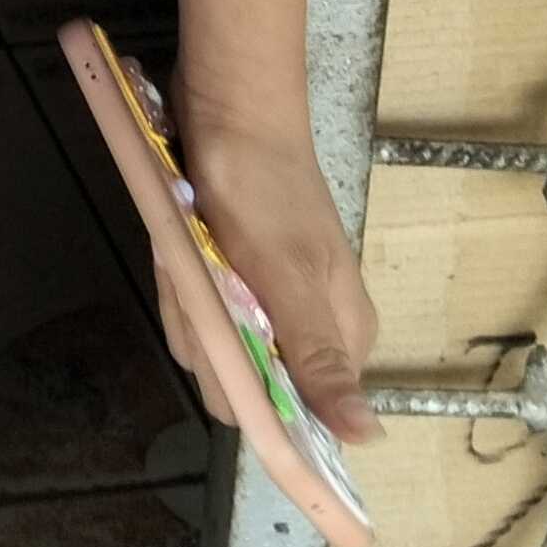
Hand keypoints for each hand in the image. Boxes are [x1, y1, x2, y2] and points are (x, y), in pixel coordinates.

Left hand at [151, 86, 380, 447]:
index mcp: (340, 339)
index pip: (289, 416)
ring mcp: (265, 303)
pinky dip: (178, 278)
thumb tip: (368, 437)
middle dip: (207, 334)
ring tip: (195, 246)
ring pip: (206, 341)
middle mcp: (307, 331)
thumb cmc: (265, 190)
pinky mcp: (231, 278)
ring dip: (186, 299)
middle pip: (238, 381)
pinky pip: (193, 305)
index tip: (228, 331)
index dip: (246, 388)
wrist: (232, 108)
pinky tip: (183, 240)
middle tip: (208, 273)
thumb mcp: (290, 277)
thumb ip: (320, 358)